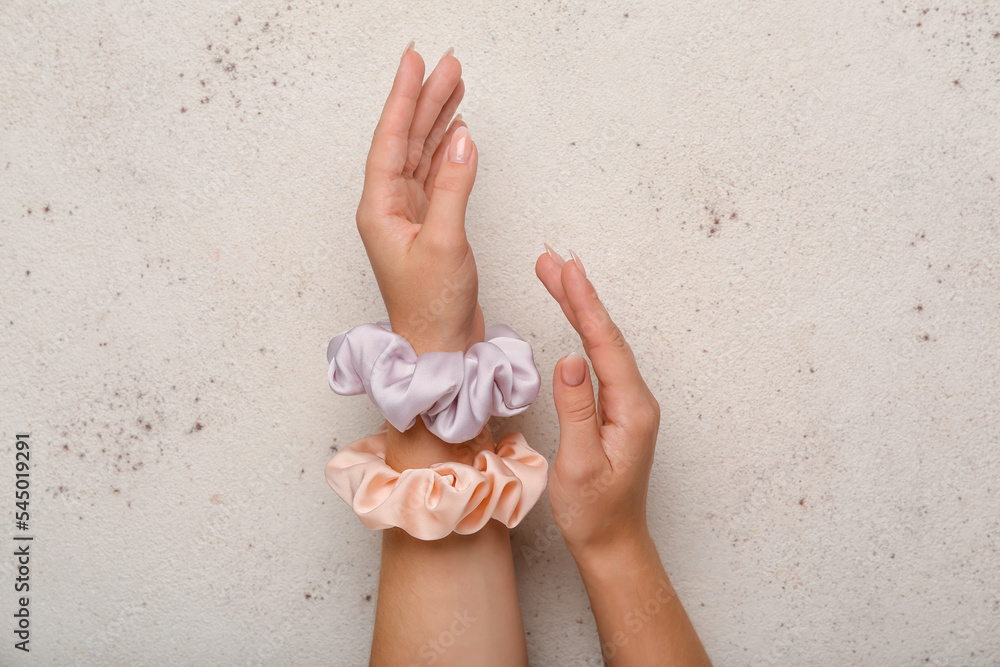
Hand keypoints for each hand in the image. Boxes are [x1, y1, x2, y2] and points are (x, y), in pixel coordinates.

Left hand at [355, 44, 483, 354]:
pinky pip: (437, 175)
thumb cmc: (431, 309)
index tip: (414, 63)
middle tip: (446, 63)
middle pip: (407, 140)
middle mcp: (390, 208)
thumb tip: (462, 141)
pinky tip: (458, 131)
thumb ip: (454, 188)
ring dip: (439, 120)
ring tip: (456, 85)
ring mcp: (410, 216)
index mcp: (379, 209)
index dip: (402, 98)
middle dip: (426, 100)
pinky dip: (449, 151)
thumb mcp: (444, 244)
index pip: (390, 140)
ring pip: (424, 154)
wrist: (440, 348)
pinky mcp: (431, 226)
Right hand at [535, 249, 660, 556]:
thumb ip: (576, 411)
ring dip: (579, 308)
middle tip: (551, 259)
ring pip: (602, 344)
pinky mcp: (616, 410)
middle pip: (606, 336)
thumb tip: (570, 360)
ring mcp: (628, 404)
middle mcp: (636, 400)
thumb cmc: (595, 513)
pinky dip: (583, 331)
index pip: (606, 345)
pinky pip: (600, 359)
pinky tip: (574, 317)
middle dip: (578, 295)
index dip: (585, 304)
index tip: (567, 269)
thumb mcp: (580, 465)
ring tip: (556, 275)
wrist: (613, 543)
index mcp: (632, 410)